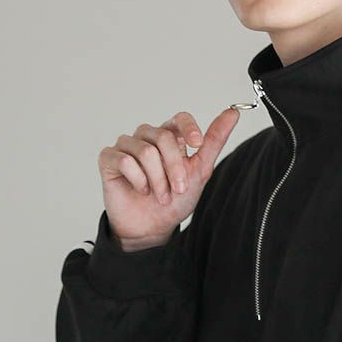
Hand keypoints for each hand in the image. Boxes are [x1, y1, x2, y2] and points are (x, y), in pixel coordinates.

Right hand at [97, 106, 240, 248]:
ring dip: (157, 179)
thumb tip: (232, 113)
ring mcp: (126, 146)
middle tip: (177, 189)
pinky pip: (125, 160)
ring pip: (145, 151)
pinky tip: (140, 190)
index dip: (188, 129)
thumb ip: (213, 142)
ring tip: (160, 195)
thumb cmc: (174, 201)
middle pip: (164, 137)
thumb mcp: (199, 171)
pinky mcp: (108, 158)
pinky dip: (137, 180)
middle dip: (174, 168)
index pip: (179, 118)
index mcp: (169, 137)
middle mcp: (147, 137)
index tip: (196, 144)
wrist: (151, 228)